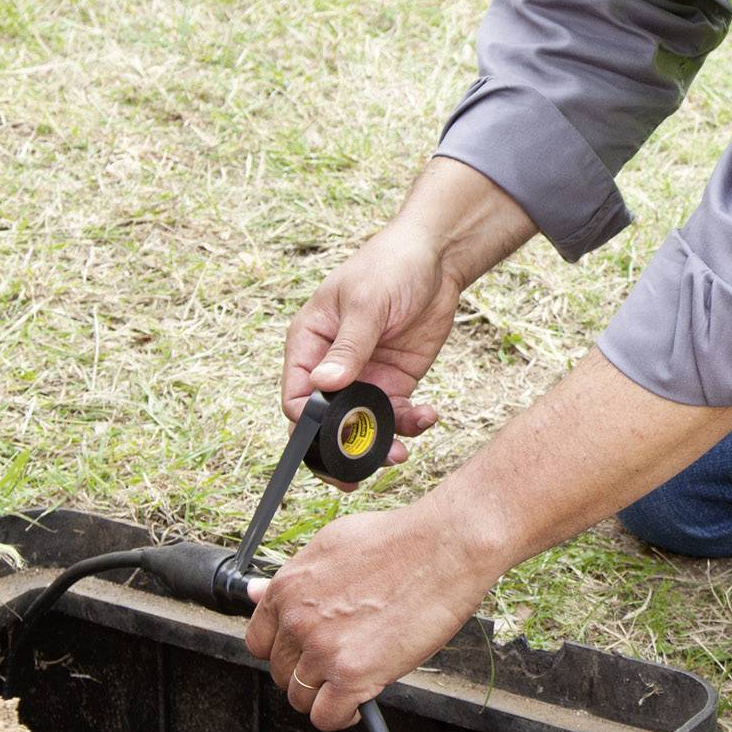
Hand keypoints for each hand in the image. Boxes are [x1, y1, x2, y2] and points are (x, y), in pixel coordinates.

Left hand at [244, 494, 499, 729]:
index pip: (259, 642)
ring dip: (325, 695)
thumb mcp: (331, 546)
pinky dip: (342, 716)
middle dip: (309, 672)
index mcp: (287, 588)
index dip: (285, 651)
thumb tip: (254, 592)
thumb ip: (291, 577)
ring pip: (301, 698)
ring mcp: (323, 649)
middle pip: (281, 673)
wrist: (445, 546)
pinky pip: (327, 717)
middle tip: (341, 662)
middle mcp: (297, 620)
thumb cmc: (399, 541)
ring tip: (353, 681)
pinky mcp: (352, 675)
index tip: (306, 653)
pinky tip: (360, 702)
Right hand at [283, 223, 463, 459]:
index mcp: (309, 344)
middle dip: (343, 448)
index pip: (295, 397)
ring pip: (363, 425)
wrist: (436, 258)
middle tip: (361, 474)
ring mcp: (364, 377)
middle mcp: (331, 366)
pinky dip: (410, 423)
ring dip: (381, 442)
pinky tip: (428, 416)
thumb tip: (322, 385)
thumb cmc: (391, 266)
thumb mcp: (368, 303)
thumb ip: (349, 346)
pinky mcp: (395, 381)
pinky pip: (397, 415)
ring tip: (402, 451)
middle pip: (326, 422)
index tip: (332, 443)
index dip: (308, 426)